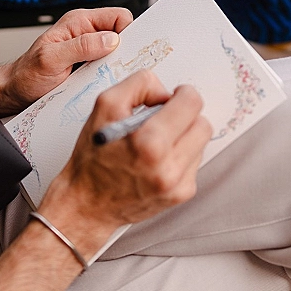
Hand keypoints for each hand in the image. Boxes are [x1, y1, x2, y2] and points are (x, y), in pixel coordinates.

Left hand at [0, 7, 132, 115]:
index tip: (127, 52)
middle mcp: (86, 33)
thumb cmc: (26, 74)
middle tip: (118, 68)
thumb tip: (110, 40)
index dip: (128, 32)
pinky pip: (109, 67)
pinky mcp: (89, 65)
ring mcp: (88, 50)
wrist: (15, 91)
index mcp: (79, 22)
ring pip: (118, 53)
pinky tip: (101, 83)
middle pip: (122, 35)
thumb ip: (80, 47)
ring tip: (105, 77)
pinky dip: (109, 75)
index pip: (118, 17)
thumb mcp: (51, 60)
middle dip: (125, 51)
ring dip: (116, 66)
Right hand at [38, 70, 212, 259]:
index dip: (183, 94)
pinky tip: (158, 159)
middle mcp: (168, 167)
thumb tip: (165, 92)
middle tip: (164, 119)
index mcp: (150, 143)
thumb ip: (139, 86)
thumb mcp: (105, 107)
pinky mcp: (181, 194)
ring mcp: (178, 184)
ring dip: (183, 136)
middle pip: (203, 124)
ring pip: (201, 143)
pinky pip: (194, 162)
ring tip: (156, 142)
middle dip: (185, 116)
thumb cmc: (93, 159)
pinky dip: (180, 155)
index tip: (174, 97)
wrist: (87, 204)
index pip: (192, 103)